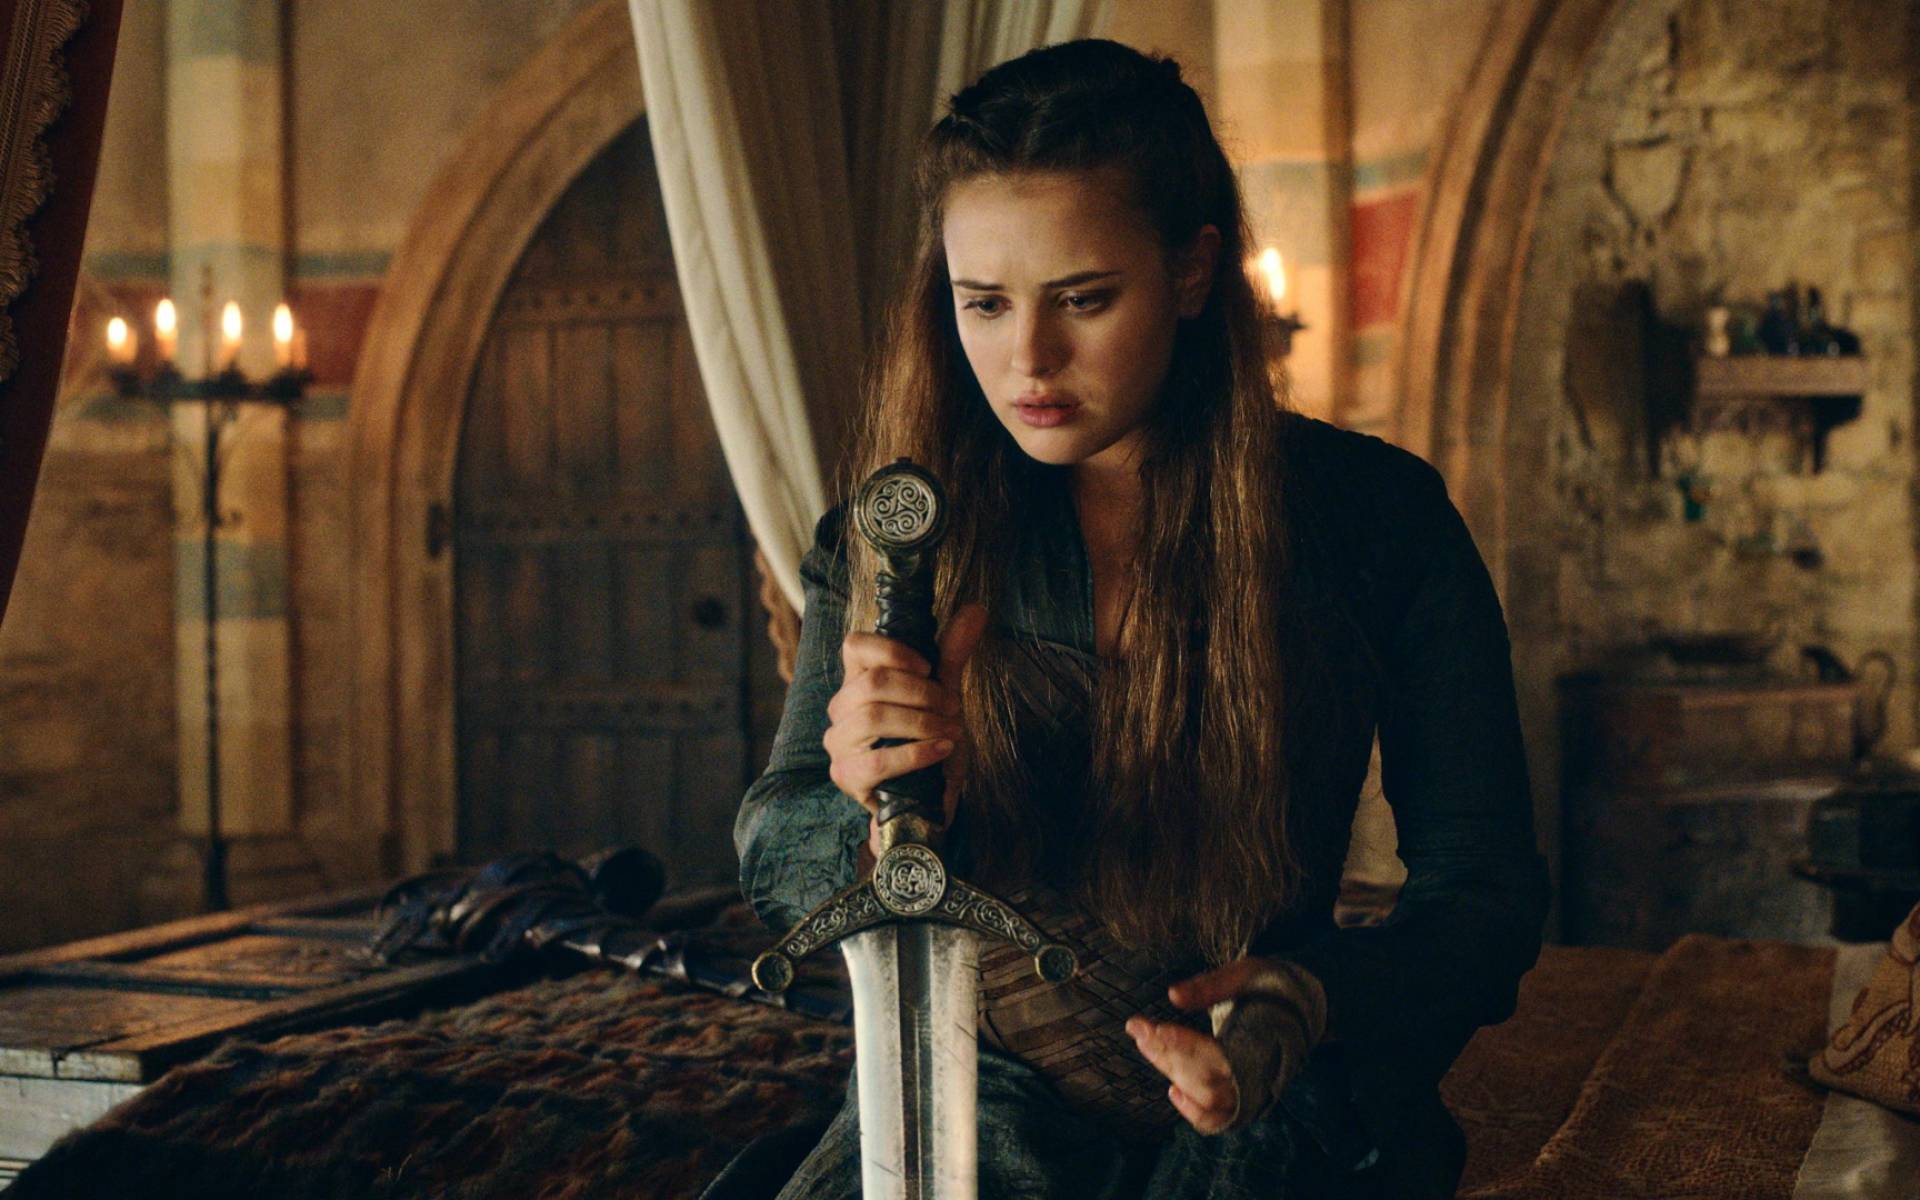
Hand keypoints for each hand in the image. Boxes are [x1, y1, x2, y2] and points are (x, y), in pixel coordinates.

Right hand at [823, 604, 987, 855]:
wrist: (929, 798)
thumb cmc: (930, 740)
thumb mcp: (944, 694)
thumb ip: (952, 653)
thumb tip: (977, 609)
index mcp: (858, 681)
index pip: (854, 645)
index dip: (893, 651)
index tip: (927, 667)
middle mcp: (841, 709)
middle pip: (872, 682)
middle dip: (922, 692)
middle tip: (952, 705)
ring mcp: (840, 743)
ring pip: (873, 717)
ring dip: (922, 722)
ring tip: (950, 730)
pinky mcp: (847, 776)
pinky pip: (879, 761)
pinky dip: (917, 752)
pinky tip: (942, 750)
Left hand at [1129, 958, 1319, 1135]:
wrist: (1310, 1006)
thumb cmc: (1275, 985)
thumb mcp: (1247, 973)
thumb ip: (1211, 985)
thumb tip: (1172, 995)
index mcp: (1266, 1040)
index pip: (1219, 1053)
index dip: (1184, 1044)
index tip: (1155, 1028)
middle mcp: (1261, 1073)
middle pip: (1207, 1078)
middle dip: (1168, 1054)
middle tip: (1138, 1028)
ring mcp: (1255, 1089)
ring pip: (1208, 1097)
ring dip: (1172, 1072)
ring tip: (1145, 1044)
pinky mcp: (1247, 1096)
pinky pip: (1220, 1117)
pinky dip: (1194, 1111)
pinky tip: (1171, 1090)